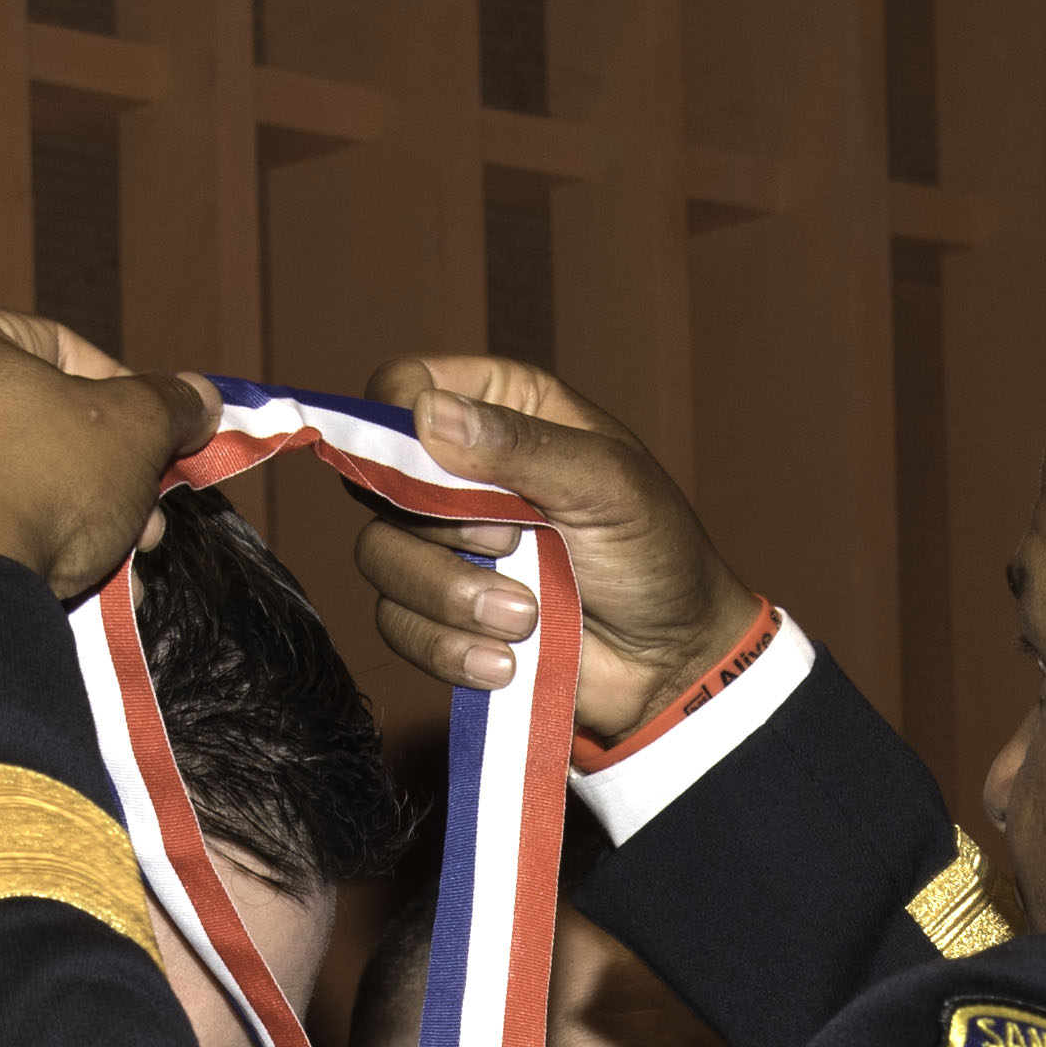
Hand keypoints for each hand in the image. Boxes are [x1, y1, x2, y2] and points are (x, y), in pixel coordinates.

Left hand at [0, 306, 217, 601]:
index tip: (162, 442)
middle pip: (33, 424)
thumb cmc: (38, 484)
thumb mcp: (133, 430)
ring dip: (74, 524)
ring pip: (4, 484)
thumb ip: (169, 404)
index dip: (127, 396)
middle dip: (105, 477)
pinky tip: (63, 589)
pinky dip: (14, 552)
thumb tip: (201, 396)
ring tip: (119, 567)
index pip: (62, 349)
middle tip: (147, 521)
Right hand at [347, 354, 755, 738]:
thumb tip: (425, 412)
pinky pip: (398, 625)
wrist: (668, 661)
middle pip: (377, 481)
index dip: (396, 420)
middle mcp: (458, 472)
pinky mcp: (436, 614)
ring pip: (379, 559)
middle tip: (514, 546)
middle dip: (442, 529)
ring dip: (452, 597)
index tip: (427, 465)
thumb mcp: (606, 484)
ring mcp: (441, 546)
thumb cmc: (655, 553)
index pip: (404, 386)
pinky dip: (452, 648)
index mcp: (501, 410)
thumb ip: (519, 445)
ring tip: (527, 618)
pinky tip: (508, 660)